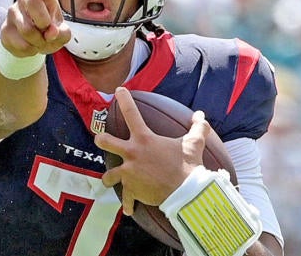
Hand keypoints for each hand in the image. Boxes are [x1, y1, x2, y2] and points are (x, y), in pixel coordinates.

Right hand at [1, 0, 71, 55]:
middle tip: (48, 30)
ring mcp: (13, 12)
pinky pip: (21, 44)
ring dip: (39, 42)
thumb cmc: (47, 31)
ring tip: (40, 40)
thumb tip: (51, 33)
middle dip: (44, 21)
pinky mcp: (5, 29)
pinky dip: (31, 50)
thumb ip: (62, 33)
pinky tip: (31, 45)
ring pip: (28, 29)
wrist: (28, 44)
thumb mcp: (61, 33)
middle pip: (34, 3)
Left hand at [94, 87, 210, 214]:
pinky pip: (126, 199)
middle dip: (100, 139)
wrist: (186, 192)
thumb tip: (201, 115)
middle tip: (99, 138)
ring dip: (110, 178)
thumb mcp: (194, 144)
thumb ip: (198, 128)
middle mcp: (132, 154)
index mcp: (144, 139)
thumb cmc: (188, 165)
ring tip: (110, 179)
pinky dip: (128, 204)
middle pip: (106, 142)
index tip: (118, 91)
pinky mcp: (132, 190)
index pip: (132, 113)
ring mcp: (129, 173)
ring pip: (109, 175)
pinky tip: (128, 209)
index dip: (124, 99)